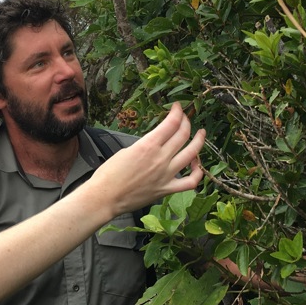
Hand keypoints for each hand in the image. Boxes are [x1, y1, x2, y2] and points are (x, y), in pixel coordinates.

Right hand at [89, 102, 205, 214]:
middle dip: (186, 121)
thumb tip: (155, 143)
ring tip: (200, 134)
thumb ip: (145, 145)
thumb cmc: (109, 174)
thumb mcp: (126, 150)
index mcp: (148, 145)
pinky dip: (197, 172)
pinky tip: (196, 164)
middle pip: (183, 134)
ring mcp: (167, 174)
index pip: (171, 123)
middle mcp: (161, 158)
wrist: (105, 197)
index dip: (177, 112)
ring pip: (192, 153)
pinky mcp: (167, 189)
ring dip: (198, 141)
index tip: (177, 107)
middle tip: (185, 117)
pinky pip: (191, 181)